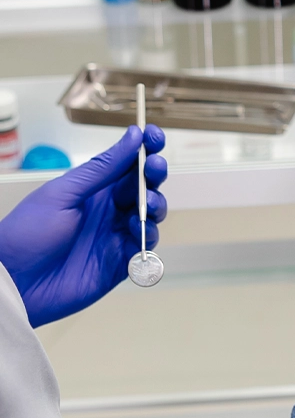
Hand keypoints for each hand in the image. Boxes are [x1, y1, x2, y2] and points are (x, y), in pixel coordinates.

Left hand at [0, 125, 167, 325]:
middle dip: (155, 174)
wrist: (15, 282)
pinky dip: (149, 237)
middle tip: (155, 168)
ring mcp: (116, 235)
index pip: (127, 163)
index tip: (155, 135)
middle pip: (144, 186)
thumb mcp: (64, 193)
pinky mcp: (121, 262)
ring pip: (151, 215)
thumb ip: (102, 168)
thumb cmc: (27, 233)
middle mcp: (108, 210)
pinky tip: (136, 231)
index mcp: (93, 189)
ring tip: (145, 205)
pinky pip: (147, 246)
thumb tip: (133, 137)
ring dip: (155, 205)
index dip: (145, 148)